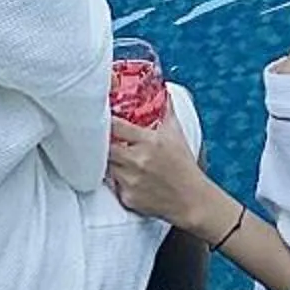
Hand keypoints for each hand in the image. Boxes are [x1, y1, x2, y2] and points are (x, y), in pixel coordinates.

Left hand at [106, 107, 215, 228]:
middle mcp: (137, 161)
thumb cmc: (183, 165)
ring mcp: (131, 181)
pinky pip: (113, 185)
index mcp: (149, 142)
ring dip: (108, 161)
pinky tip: (124, 175)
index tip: (102, 118)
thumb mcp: (176, 134)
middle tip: (99, 138)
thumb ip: (167, 110)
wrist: (190, 198)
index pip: (116, 127)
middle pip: (105, 148)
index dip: (106, 121)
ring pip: (106, 166)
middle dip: (102, 143)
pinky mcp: (127, 198)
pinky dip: (116, 179)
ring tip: (113, 156)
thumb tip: (163, 91)